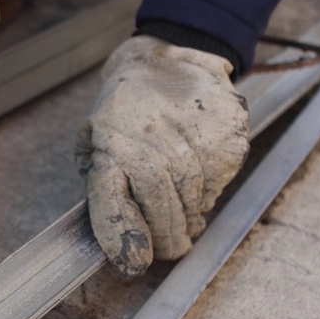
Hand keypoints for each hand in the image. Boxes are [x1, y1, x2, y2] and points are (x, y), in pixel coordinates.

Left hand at [76, 36, 249, 275]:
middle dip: (166, 239)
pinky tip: (198, 182)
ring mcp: (192, 137)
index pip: (112, 201)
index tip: (133, 263)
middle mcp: (151, 142)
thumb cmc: (123, 109)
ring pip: (195, 199)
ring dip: (189, 218)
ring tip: (184, 219)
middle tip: (169, 251)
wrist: (165, 55)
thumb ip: (100, 181)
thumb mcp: (93, 138)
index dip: (123, 236)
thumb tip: (115, 234)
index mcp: (110, 147)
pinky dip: (209, 192)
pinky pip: (219, 181)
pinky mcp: (226, 133)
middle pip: (161, 208)